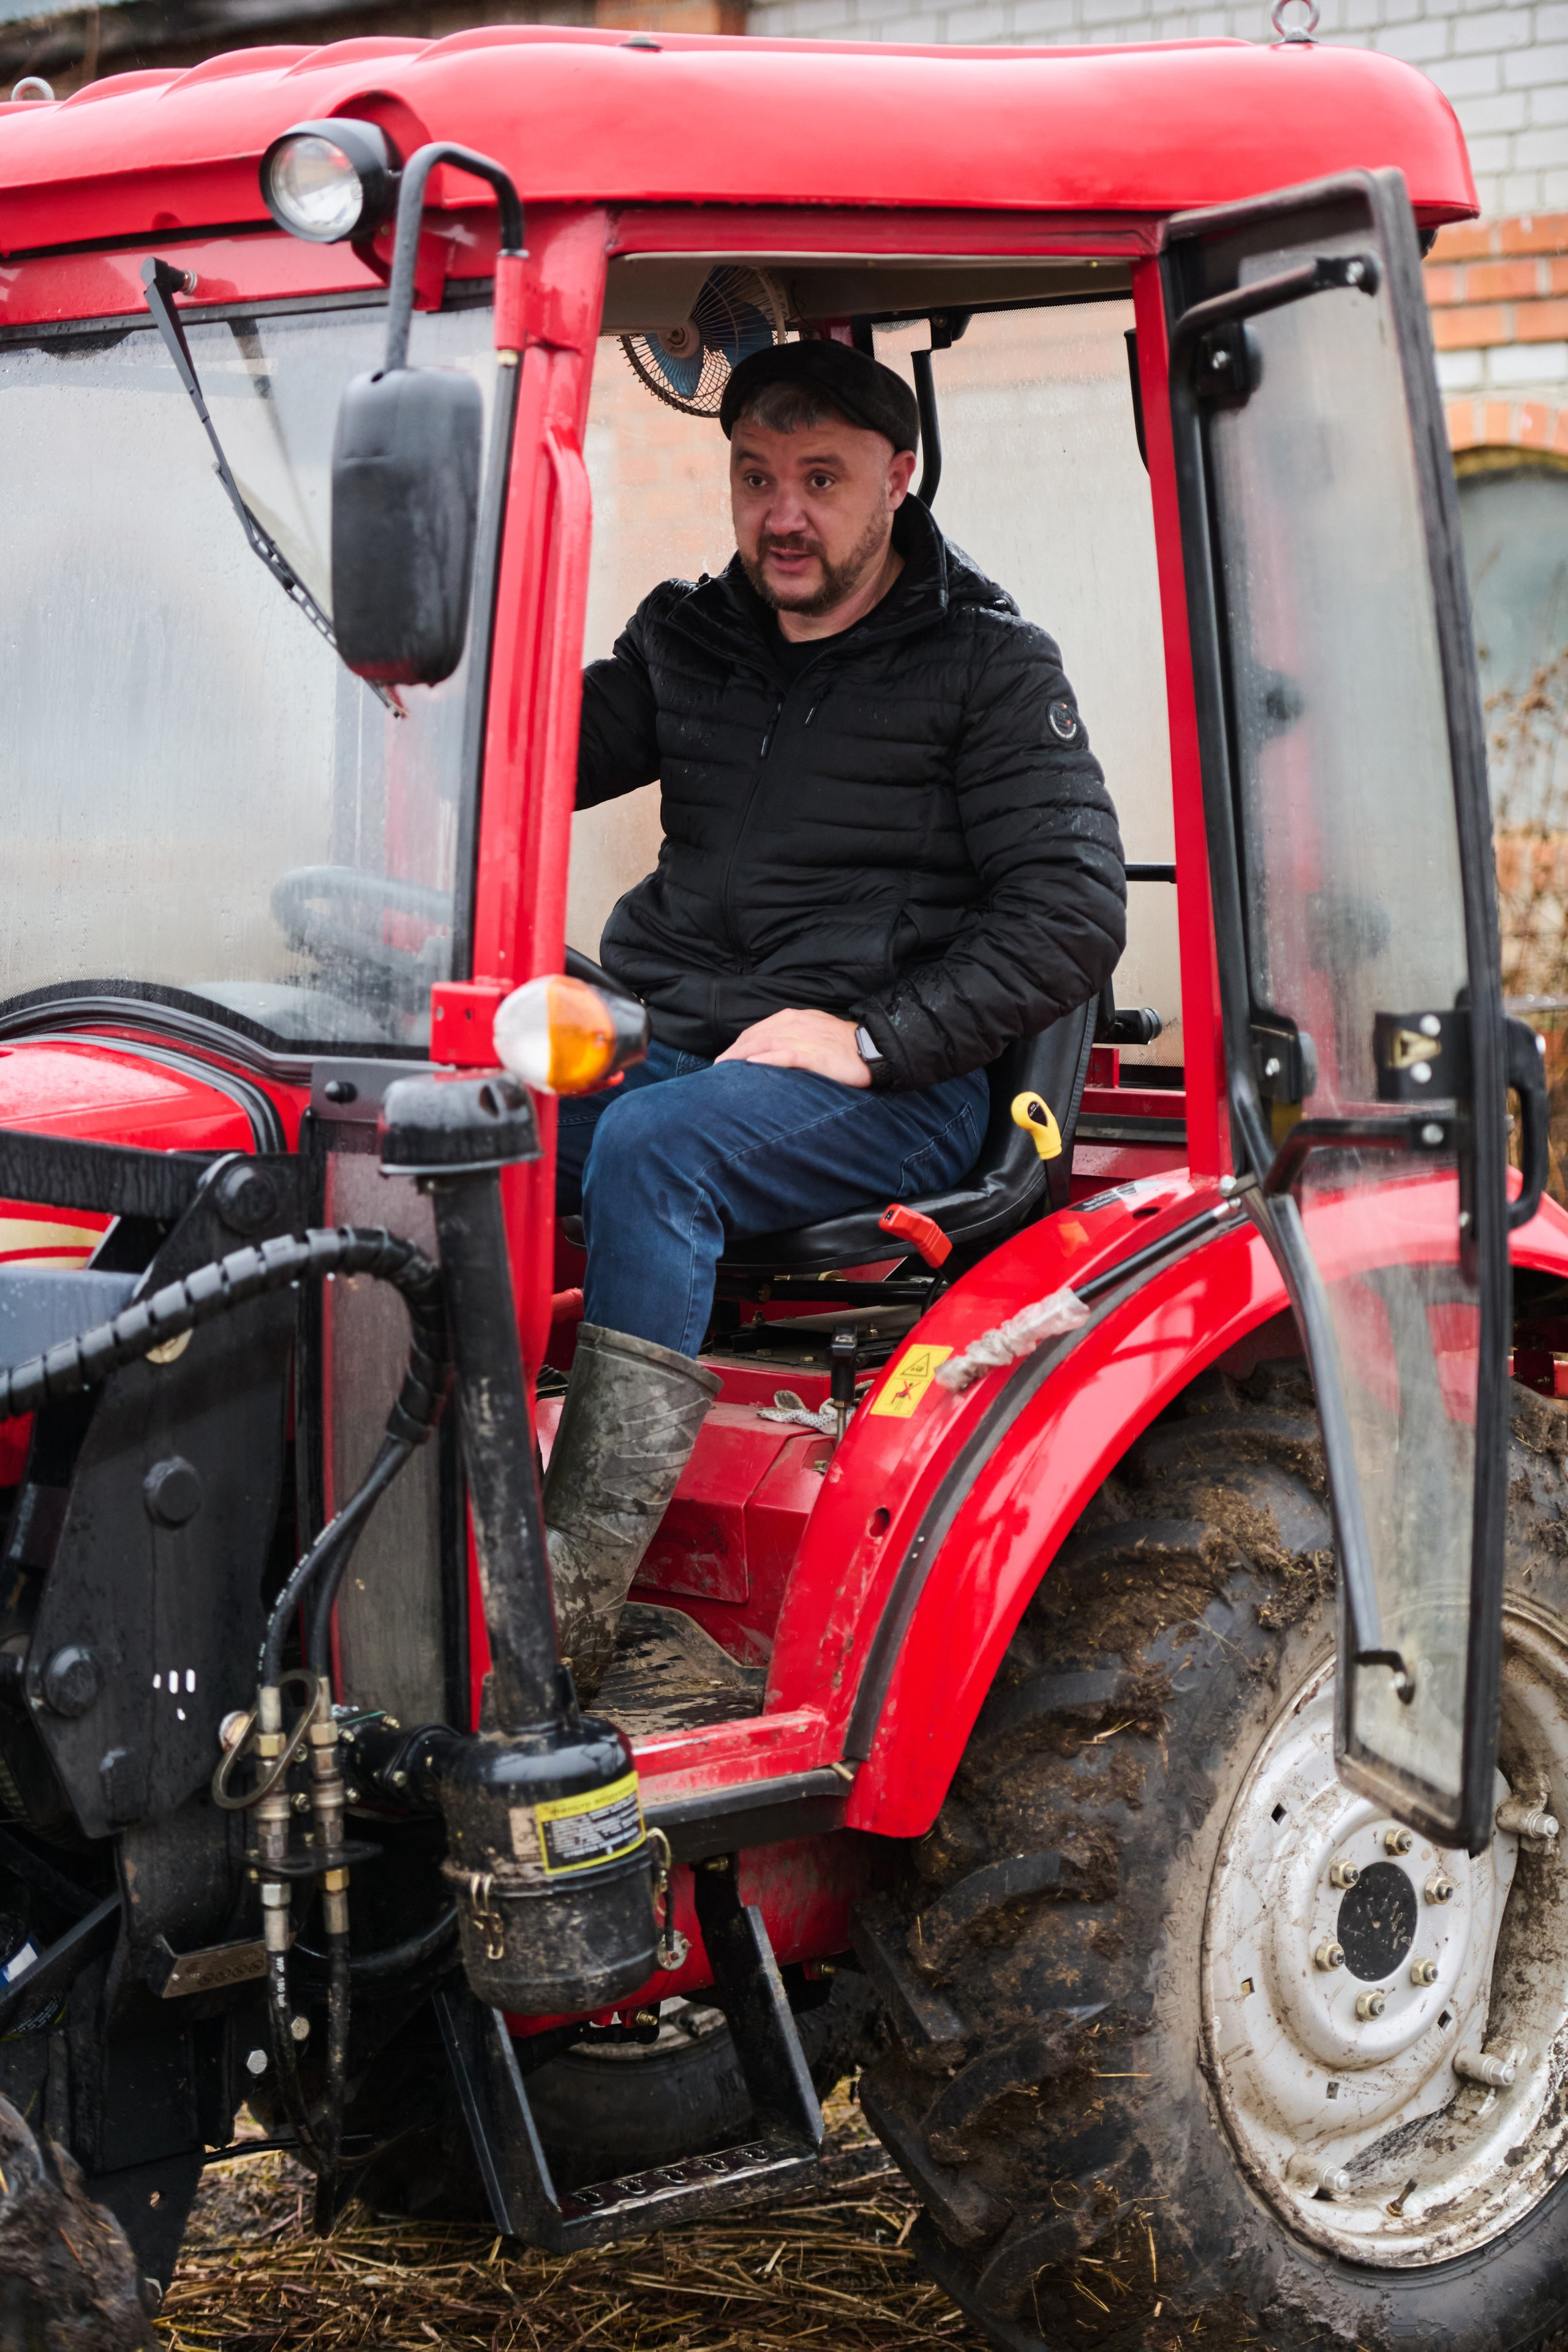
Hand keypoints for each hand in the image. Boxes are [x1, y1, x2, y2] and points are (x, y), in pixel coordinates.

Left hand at [716, 1008, 871, 1087]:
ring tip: (724, 1068)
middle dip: (733, 1052)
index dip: (738, 1045)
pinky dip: (765, 1059)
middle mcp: (793, 1024)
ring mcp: (802, 1038)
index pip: (757, 1031)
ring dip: (741, 1056)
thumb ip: (792, 1038)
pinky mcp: (812, 1054)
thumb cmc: (843, 1044)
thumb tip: (772, 1051)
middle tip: (717, 1068)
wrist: (871, 1048)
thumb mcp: (814, 1033)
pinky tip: (751, 1065)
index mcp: (792, 1018)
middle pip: (754, 1037)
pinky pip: (784, 1055)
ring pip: (763, 1044)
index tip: (725, 1059)